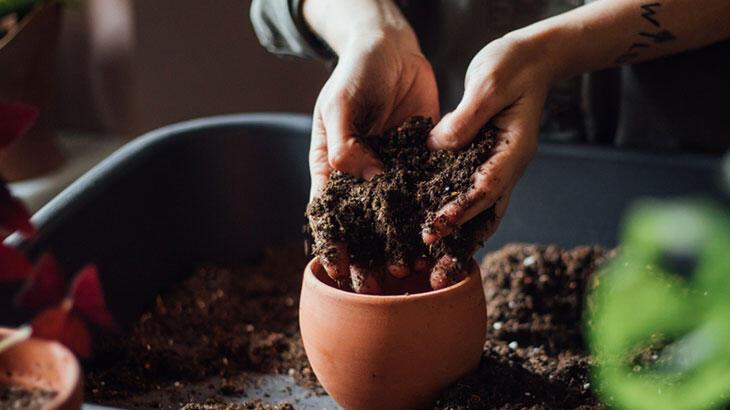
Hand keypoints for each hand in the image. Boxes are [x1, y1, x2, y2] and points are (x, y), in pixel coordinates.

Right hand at [309, 30, 439, 285]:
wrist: (393, 48)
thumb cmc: (356, 72)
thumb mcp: (341, 103)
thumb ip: (345, 141)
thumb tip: (363, 178)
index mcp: (332, 165)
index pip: (328, 213)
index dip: (332, 243)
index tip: (339, 271)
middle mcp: (361, 174)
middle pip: (362, 224)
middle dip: (368, 256)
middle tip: (379, 285)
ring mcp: (391, 170)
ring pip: (395, 216)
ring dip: (400, 245)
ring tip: (412, 271)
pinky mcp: (420, 162)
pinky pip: (425, 193)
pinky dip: (429, 216)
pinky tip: (441, 237)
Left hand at [423, 34, 559, 274]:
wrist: (531, 58)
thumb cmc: (512, 65)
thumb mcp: (489, 83)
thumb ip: (466, 117)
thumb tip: (437, 148)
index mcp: (513, 150)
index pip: (485, 189)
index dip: (459, 211)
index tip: (432, 230)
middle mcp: (507, 167)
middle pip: (484, 216)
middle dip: (459, 245)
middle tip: (433, 274)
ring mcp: (497, 168)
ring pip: (479, 214)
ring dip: (458, 242)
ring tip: (431, 269)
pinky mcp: (483, 163)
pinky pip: (469, 197)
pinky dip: (454, 219)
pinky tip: (433, 236)